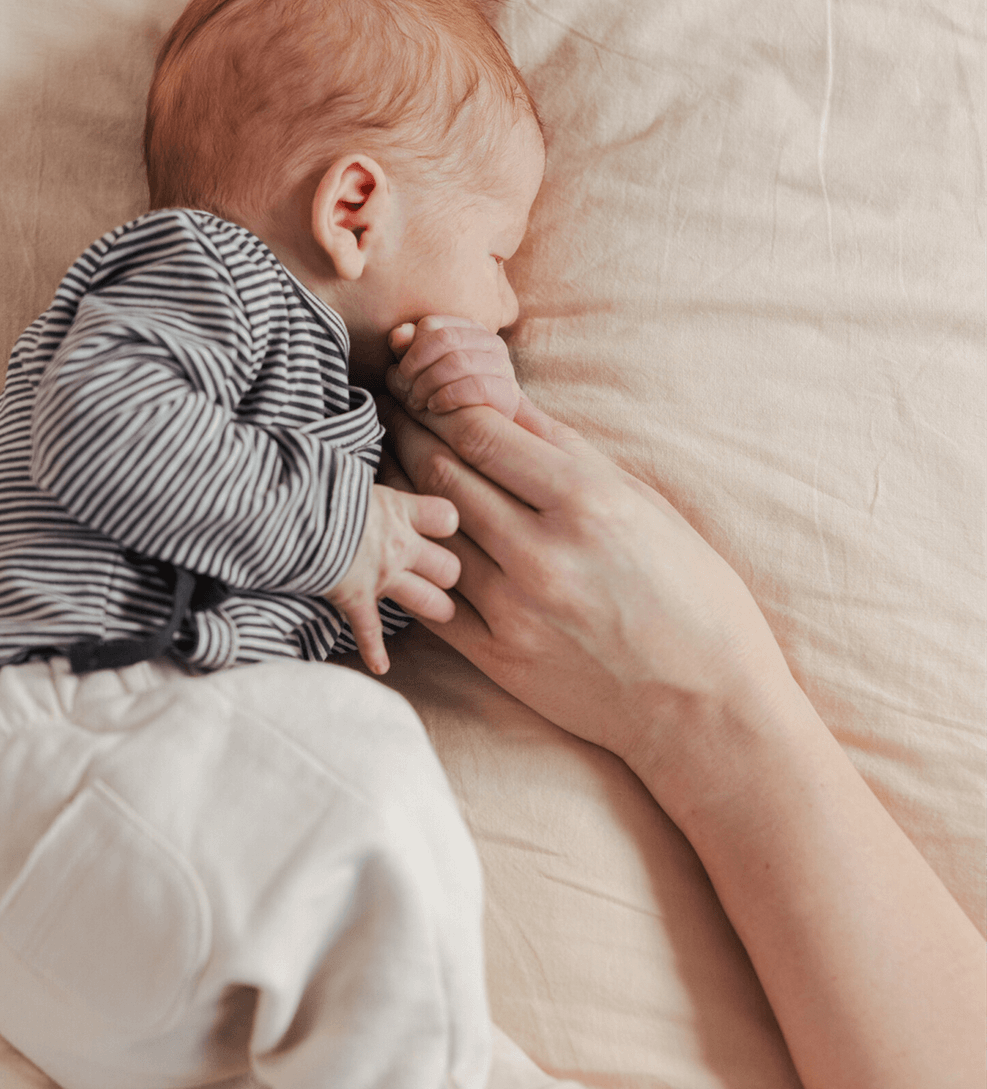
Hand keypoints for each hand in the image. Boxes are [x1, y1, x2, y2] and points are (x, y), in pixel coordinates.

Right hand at [324, 484, 459, 675]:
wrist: (288, 509)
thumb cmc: (311, 485)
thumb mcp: (345, 475)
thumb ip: (360, 485)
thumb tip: (348, 474)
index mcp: (397, 509)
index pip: (447, 517)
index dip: (446, 525)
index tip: (436, 528)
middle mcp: (398, 544)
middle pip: (449, 567)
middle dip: (448, 574)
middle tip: (441, 576)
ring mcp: (381, 575)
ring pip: (431, 601)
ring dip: (436, 608)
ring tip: (438, 611)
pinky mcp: (356, 598)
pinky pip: (371, 632)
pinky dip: (374, 651)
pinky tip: (380, 665)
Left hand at [379, 395, 798, 784]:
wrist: (703, 705)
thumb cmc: (691, 595)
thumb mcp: (645, 504)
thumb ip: (569, 451)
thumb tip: (504, 395)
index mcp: (587, 501)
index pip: (478, 431)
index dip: (434, 400)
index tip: (419, 384)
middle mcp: (543, 551)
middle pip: (443, 473)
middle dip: (406, 432)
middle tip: (389, 411)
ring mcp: (513, 608)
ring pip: (428, 531)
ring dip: (399, 491)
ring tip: (386, 464)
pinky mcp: (496, 656)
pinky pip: (430, 597)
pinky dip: (411, 561)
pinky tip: (403, 538)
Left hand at [386, 316, 520, 419]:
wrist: (483, 433)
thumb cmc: (447, 398)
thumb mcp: (423, 372)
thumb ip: (408, 350)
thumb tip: (397, 335)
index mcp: (470, 330)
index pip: (432, 324)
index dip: (409, 349)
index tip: (399, 374)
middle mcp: (491, 342)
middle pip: (444, 339)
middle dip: (416, 365)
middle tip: (404, 388)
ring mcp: (503, 367)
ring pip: (457, 361)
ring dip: (428, 383)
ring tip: (415, 402)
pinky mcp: (507, 393)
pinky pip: (474, 386)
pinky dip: (447, 396)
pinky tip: (434, 407)